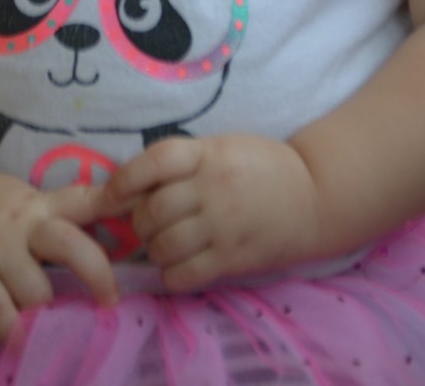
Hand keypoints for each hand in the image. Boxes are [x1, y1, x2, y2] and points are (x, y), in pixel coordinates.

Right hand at [0, 171, 118, 342]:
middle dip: (96, 273)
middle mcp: (21, 223)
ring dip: (52, 317)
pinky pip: (1, 314)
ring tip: (63, 334)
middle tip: (110, 302)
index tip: (145, 212)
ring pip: (38, 290)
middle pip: (69, 243)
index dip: (116, 204)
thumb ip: (52, 216)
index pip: (83, 198)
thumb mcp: (19, 201)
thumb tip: (103, 236)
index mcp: (38, 203)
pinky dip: (18, 336)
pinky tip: (27, 348)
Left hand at [101, 135, 318, 291]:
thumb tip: (131, 185)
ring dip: (154, 250)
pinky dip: (171, 275)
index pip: (155, 161)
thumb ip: (184, 162)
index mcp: (208, 154)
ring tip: (164, 245)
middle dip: (139, 222)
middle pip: (152, 211)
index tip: (109, 196)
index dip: (123, 180)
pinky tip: (179, 266)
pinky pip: (184, 276)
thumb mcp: (223, 148)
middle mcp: (213, 188)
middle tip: (146, 224)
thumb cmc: (262, 167)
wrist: (314, 196)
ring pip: (163, 246)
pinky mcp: (233, 259)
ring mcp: (224, 225)